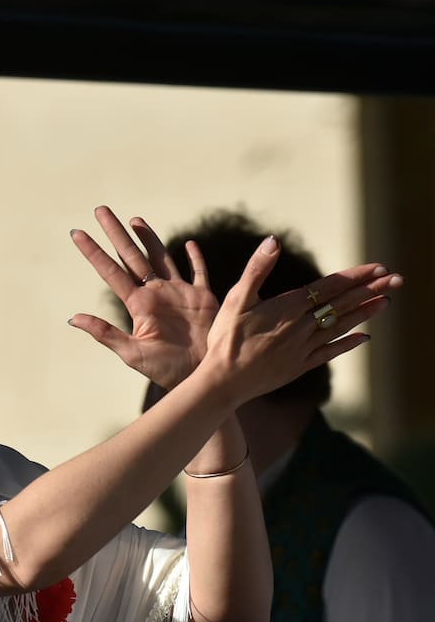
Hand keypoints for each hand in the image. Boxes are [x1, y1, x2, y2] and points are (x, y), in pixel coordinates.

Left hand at [69, 206, 217, 388]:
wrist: (199, 378)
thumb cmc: (166, 371)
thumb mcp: (132, 353)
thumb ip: (105, 333)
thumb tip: (72, 318)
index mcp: (138, 304)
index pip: (110, 271)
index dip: (93, 252)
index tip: (76, 232)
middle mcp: (155, 294)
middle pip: (131, 256)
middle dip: (116, 233)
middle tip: (100, 209)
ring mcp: (179, 294)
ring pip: (160, 258)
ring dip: (148, 239)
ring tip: (134, 220)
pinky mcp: (203, 298)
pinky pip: (199, 273)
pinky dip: (194, 258)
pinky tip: (189, 244)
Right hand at [201, 235, 401, 402]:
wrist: (224, 381)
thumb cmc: (225, 338)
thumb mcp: (236, 298)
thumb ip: (256, 269)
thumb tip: (273, 241)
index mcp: (288, 307)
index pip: (329, 287)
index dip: (355, 276)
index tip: (378, 268)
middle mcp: (302, 326)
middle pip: (342, 304)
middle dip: (371, 290)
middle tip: (397, 279)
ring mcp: (304, 347)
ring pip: (341, 326)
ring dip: (365, 313)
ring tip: (387, 302)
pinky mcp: (300, 365)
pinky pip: (331, 352)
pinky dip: (348, 344)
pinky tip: (364, 338)